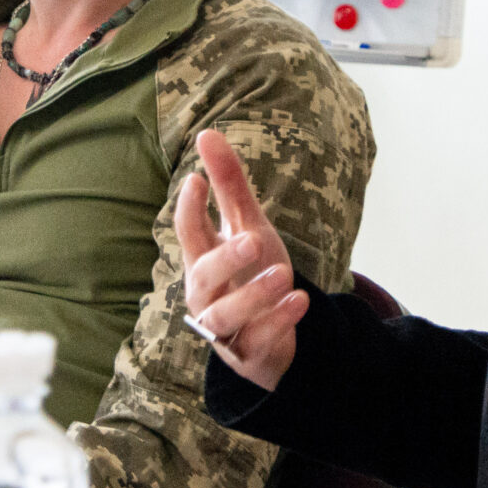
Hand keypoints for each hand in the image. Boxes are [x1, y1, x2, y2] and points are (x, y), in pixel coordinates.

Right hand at [177, 128, 304, 390]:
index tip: (196, 181)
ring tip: (283, 275)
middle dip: (225, 259)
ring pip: (226, 316)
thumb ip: (228, 184)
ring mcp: (224, 326)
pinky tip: (300, 301)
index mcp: (202, 259)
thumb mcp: (248, 225)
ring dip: (254, 296)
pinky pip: (258, 341)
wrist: (269, 336)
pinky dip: (278, 322)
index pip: (188, 233)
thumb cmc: (250, 273)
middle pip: (203, 277)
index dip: (189, 209)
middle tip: (253, 238)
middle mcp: (205, 293)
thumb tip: (207, 134)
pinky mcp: (247, 353)